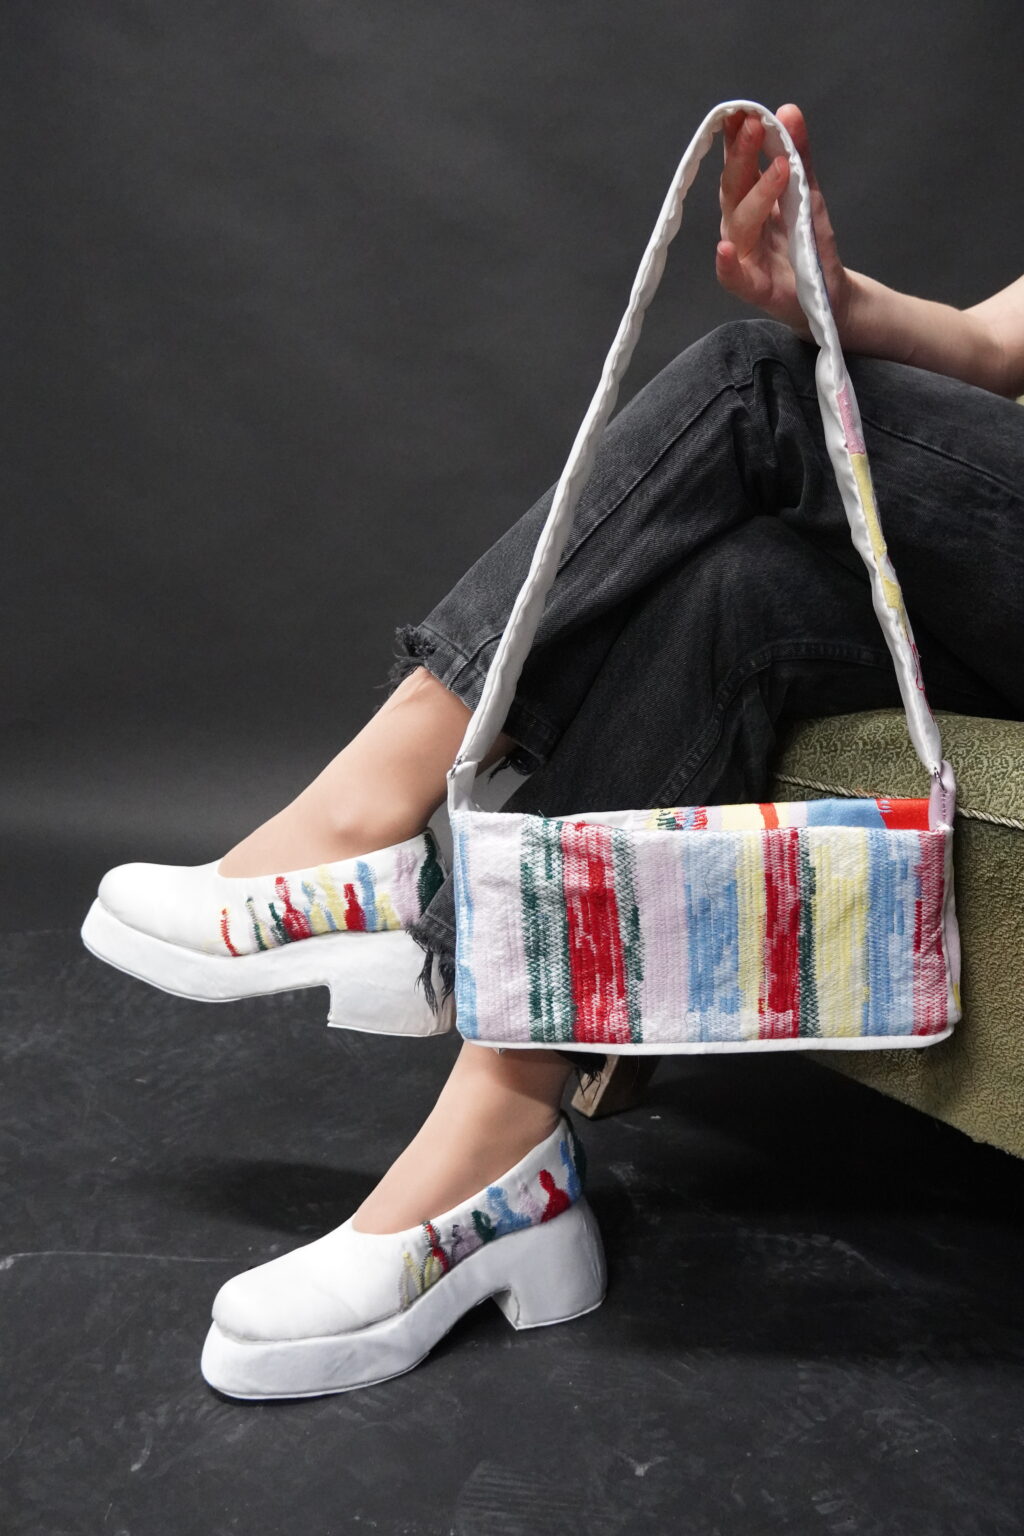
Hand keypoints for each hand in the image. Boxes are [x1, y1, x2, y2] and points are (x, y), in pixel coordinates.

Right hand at [716, 103, 850, 340]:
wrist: (827, 294)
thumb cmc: (809, 246)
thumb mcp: (807, 194)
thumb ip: (798, 156)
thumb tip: (788, 109)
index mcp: (749, 201)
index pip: (738, 165)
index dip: (735, 138)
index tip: (740, 109)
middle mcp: (739, 226)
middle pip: (733, 188)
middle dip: (742, 156)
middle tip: (756, 125)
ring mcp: (744, 256)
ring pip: (740, 223)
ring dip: (755, 195)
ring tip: (780, 168)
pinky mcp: (753, 287)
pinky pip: (733, 276)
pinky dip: (726, 264)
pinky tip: (724, 248)